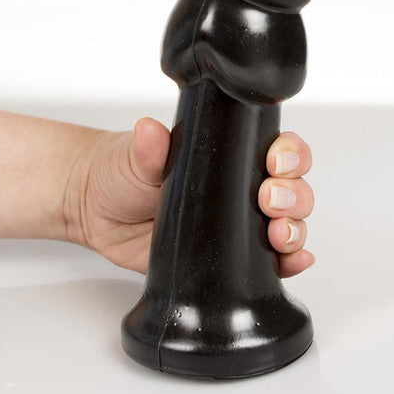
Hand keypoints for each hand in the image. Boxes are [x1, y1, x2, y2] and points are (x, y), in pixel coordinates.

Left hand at [65, 118, 314, 277]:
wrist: (98, 210)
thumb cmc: (123, 172)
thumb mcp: (136, 154)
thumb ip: (148, 147)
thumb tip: (149, 131)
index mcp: (230, 154)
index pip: (279, 149)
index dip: (290, 154)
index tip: (277, 163)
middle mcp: (243, 187)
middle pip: (293, 188)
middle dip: (293, 195)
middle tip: (271, 200)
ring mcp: (239, 223)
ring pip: (289, 224)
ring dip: (295, 230)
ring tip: (279, 235)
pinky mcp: (229, 257)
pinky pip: (270, 262)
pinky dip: (289, 262)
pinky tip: (294, 261)